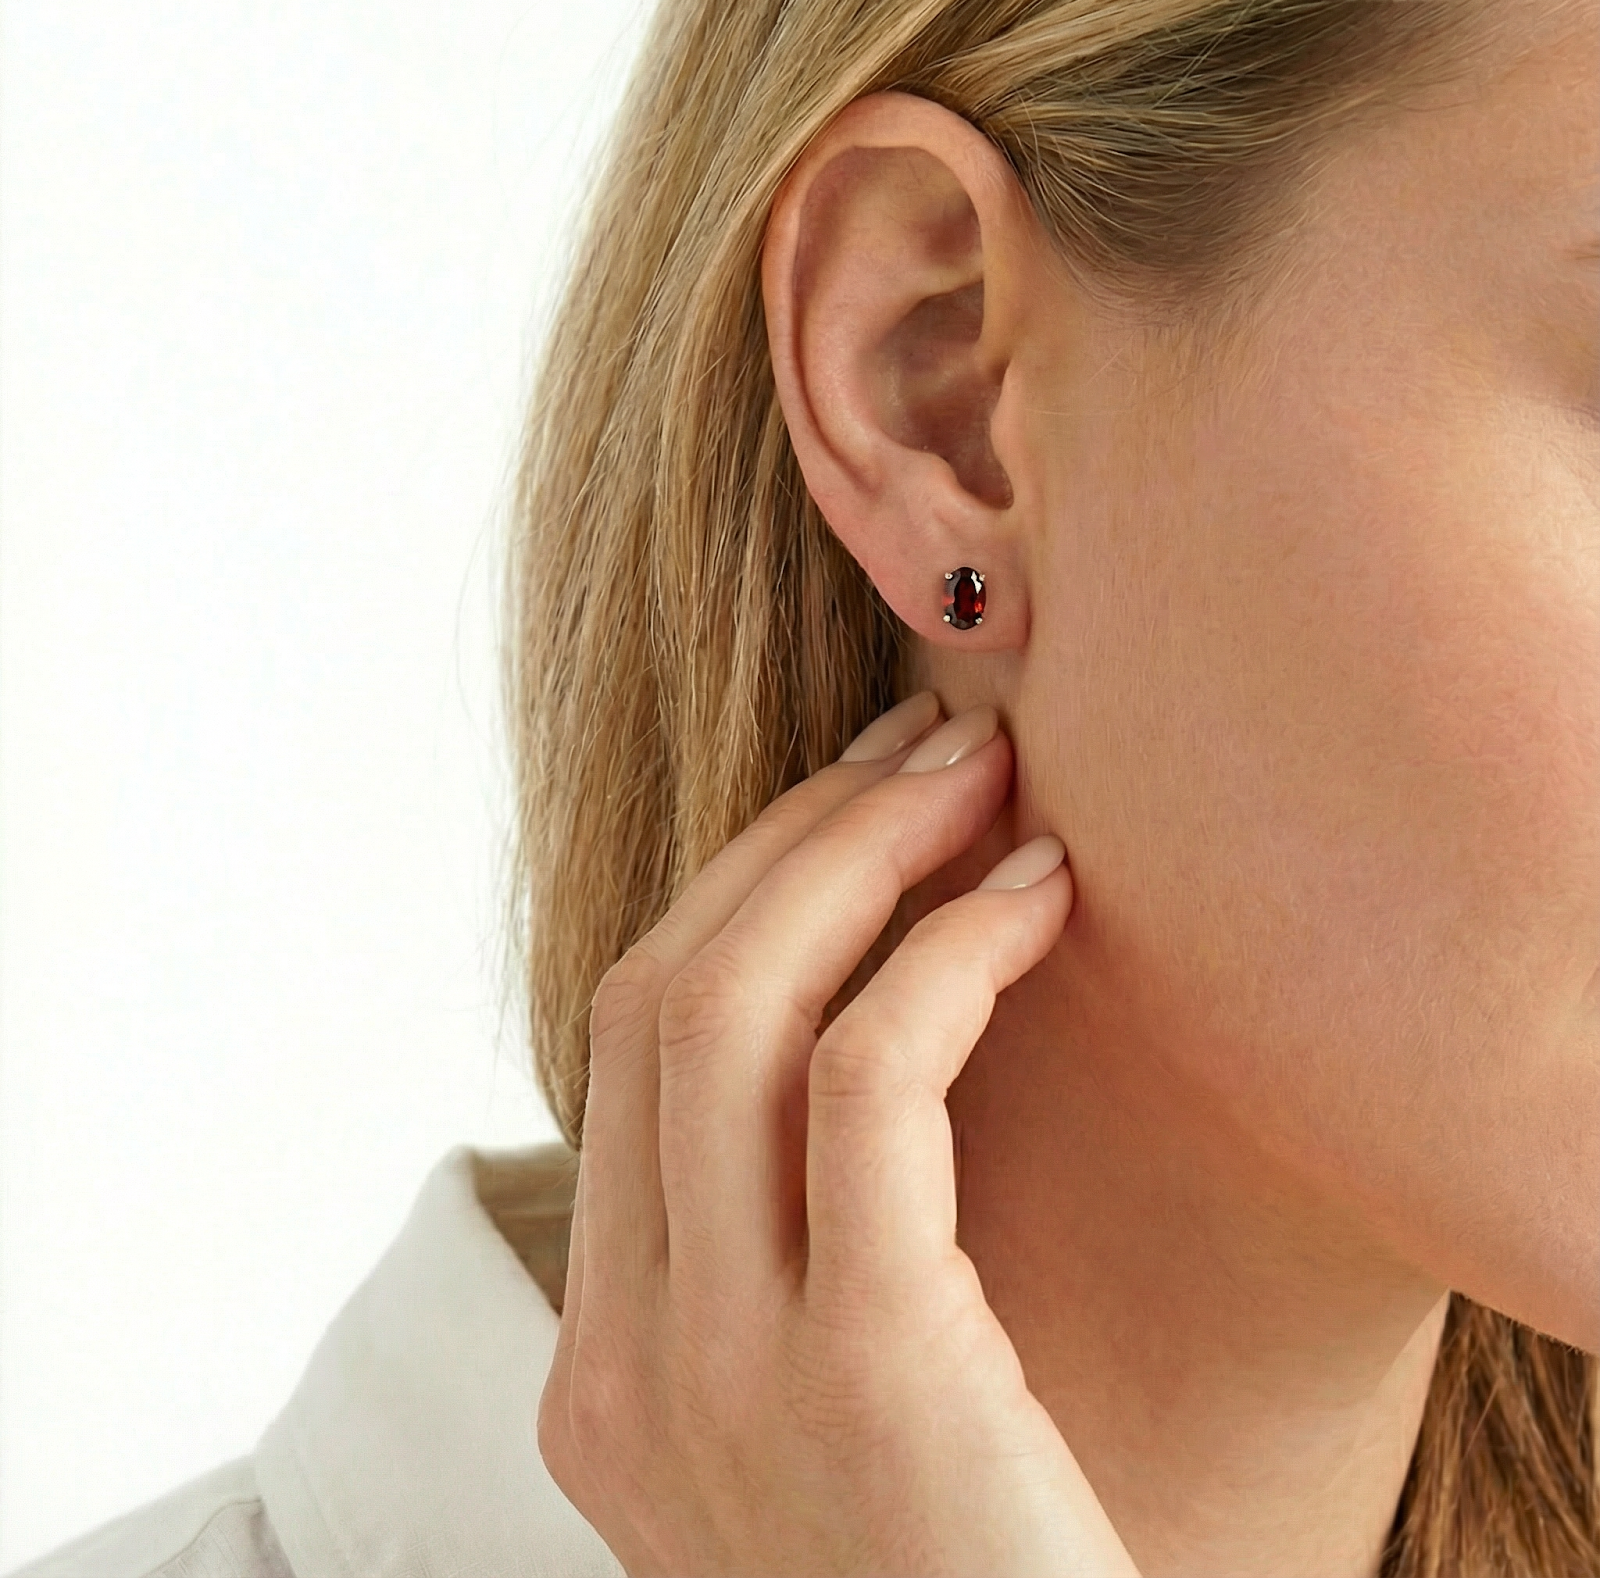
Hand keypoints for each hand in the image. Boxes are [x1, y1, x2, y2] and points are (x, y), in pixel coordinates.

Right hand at [537, 691, 1141, 1577]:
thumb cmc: (972, 1571)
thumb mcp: (831, 1411)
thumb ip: (785, 1251)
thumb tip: (851, 1025)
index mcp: (607, 1366)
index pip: (629, 1047)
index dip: (742, 891)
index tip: (857, 804)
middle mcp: (625, 1360)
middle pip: (662, 994)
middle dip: (796, 836)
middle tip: (925, 741)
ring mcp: (717, 1371)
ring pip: (734, 1007)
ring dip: (863, 853)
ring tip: (982, 776)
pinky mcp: (860, 1370)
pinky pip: (872, 1080)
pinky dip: (949, 953)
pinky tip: (1039, 897)